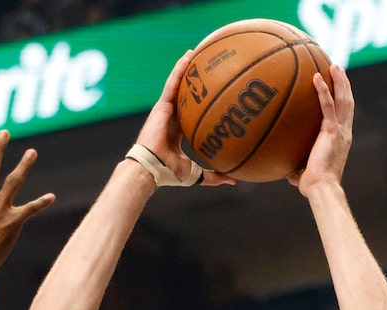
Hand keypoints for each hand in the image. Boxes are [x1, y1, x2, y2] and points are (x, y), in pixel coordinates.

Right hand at [133, 51, 234, 187]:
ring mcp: (166, 110)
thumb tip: (234, 180)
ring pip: (178, 85)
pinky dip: (179, 69)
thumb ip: (214, 175)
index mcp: (178, 131)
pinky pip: (172, 83)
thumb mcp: (197, 174)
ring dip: (187, 68)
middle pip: (184, 94)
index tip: (212, 94)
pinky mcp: (161, 105)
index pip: (191, 112)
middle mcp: (172, 118)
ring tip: (197, 52)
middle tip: (207, 67)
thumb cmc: (170, 173)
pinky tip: (189, 57)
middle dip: (194, 80)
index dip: (200, 102)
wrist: (152, 168)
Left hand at [292, 63, 353, 196]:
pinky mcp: (331, 131)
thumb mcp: (303, 171)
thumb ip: (297, 165)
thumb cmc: (312, 185)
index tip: (340, 87)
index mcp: (341, 139)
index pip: (345, 115)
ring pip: (343, 99)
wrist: (321, 188)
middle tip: (338, 69)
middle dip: (344, 84)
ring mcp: (339, 130)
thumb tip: (285, 170)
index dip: (344, 99)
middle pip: (348, 102)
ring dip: (339, 81)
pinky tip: (316, 77)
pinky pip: (328, 106)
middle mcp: (344, 132)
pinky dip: (323, 90)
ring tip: (334, 66)